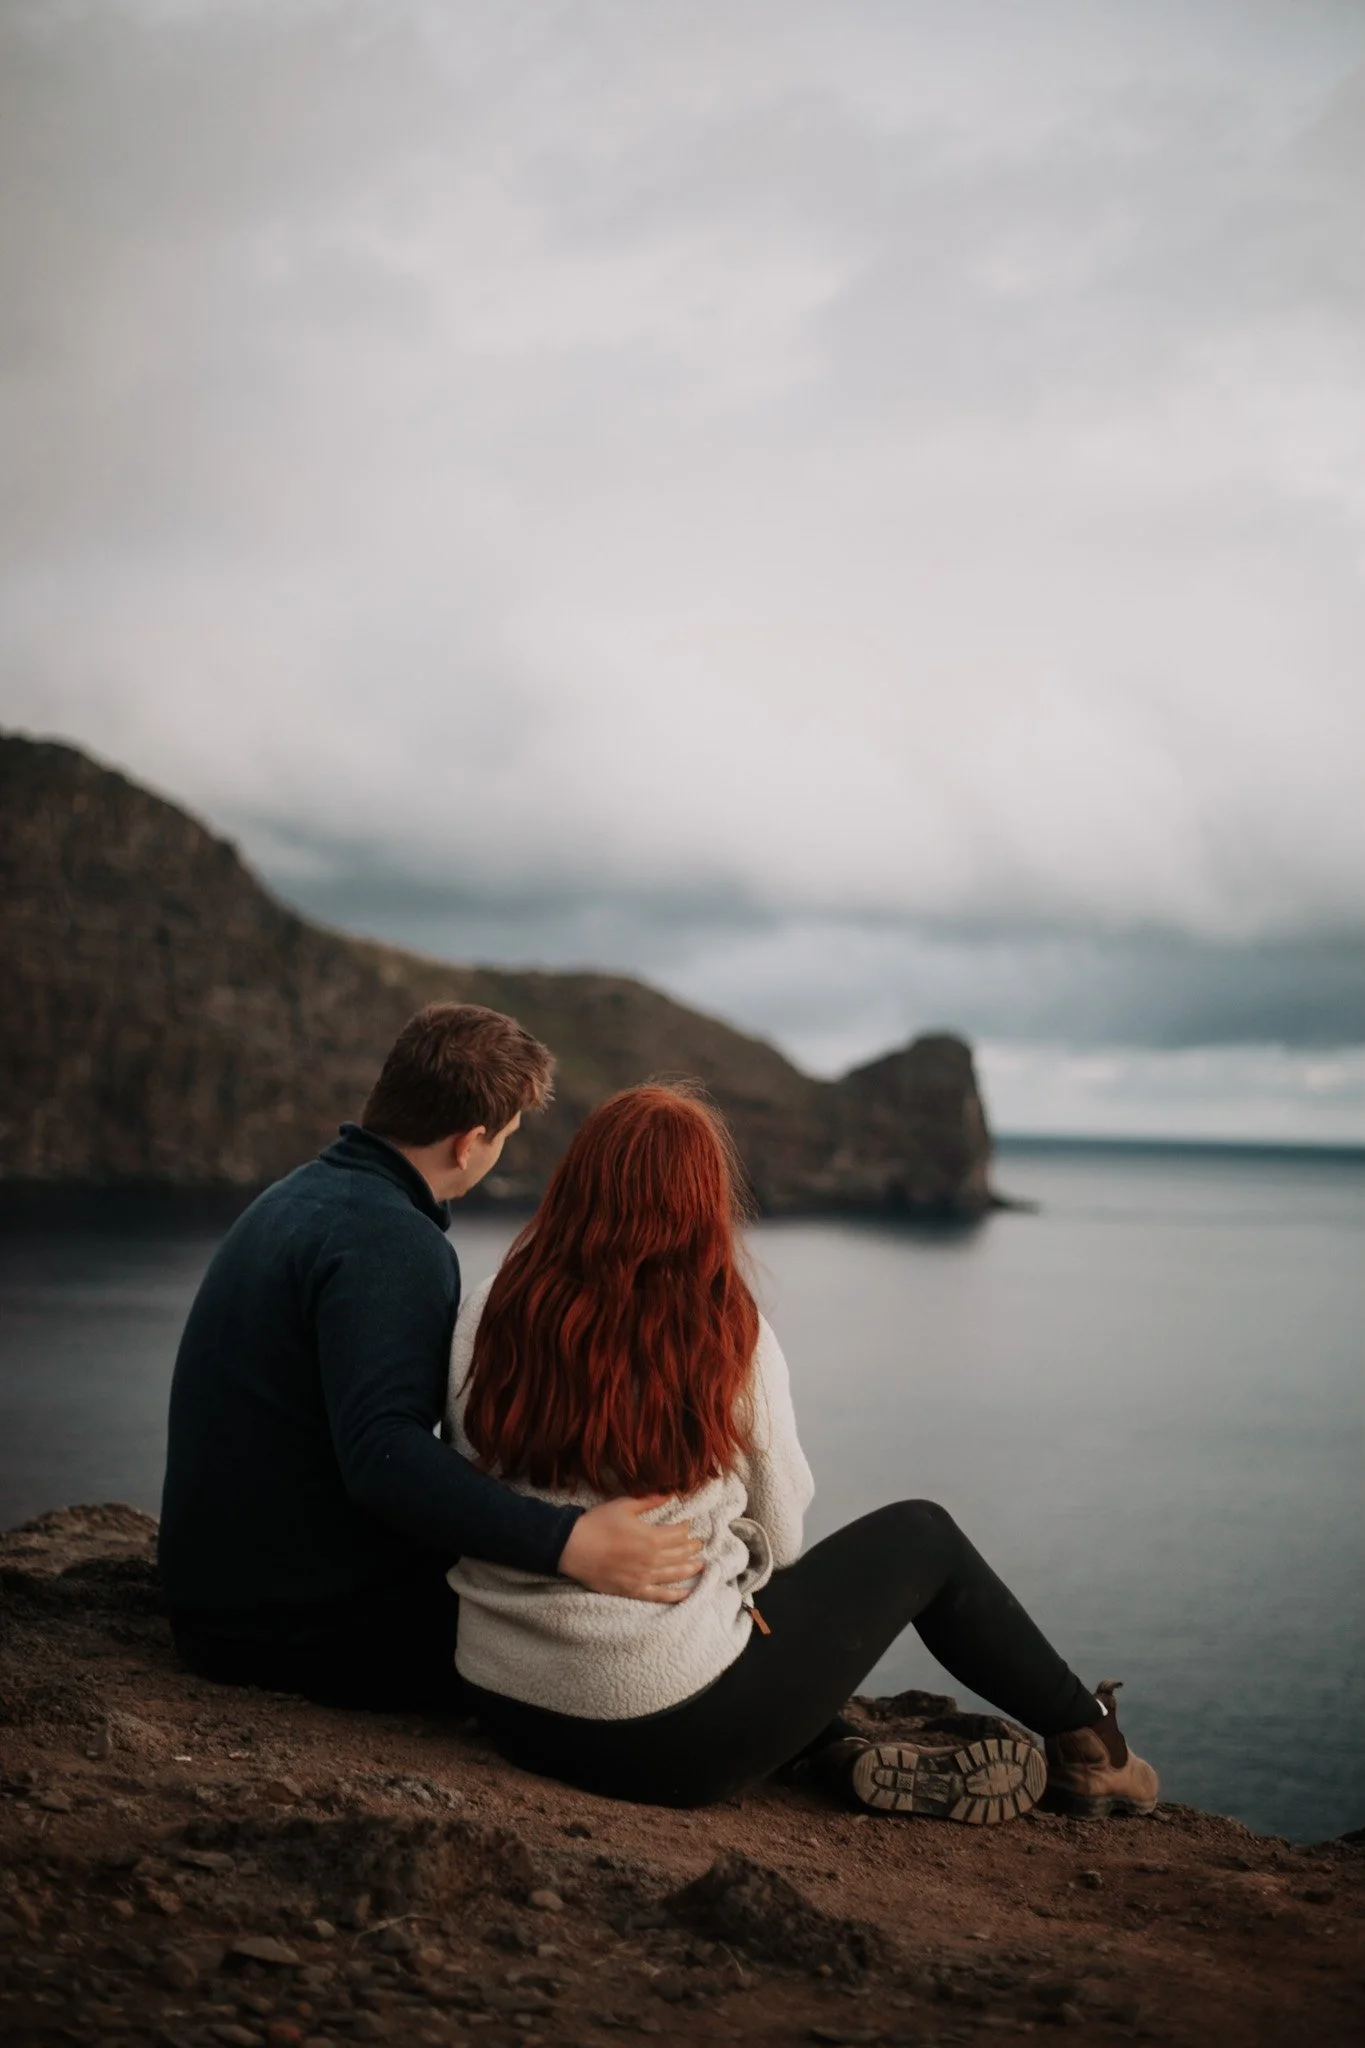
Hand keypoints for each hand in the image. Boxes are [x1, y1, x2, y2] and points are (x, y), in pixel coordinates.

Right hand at [558, 1495, 702, 1601]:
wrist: (573, 1548)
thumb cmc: (597, 1523)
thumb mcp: (624, 1505)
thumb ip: (649, 1500)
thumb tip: (670, 1493)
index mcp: (651, 1537)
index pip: (678, 1534)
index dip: (686, 1528)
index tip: (688, 1525)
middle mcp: (652, 1559)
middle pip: (680, 1554)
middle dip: (692, 1548)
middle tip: (699, 1544)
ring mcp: (644, 1577)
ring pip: (675, 1574)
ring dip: (690, 1568)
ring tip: (700, 1564)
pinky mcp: (633, 1590)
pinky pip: (660, 1596)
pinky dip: (676, 1595)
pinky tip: (687, 1593)